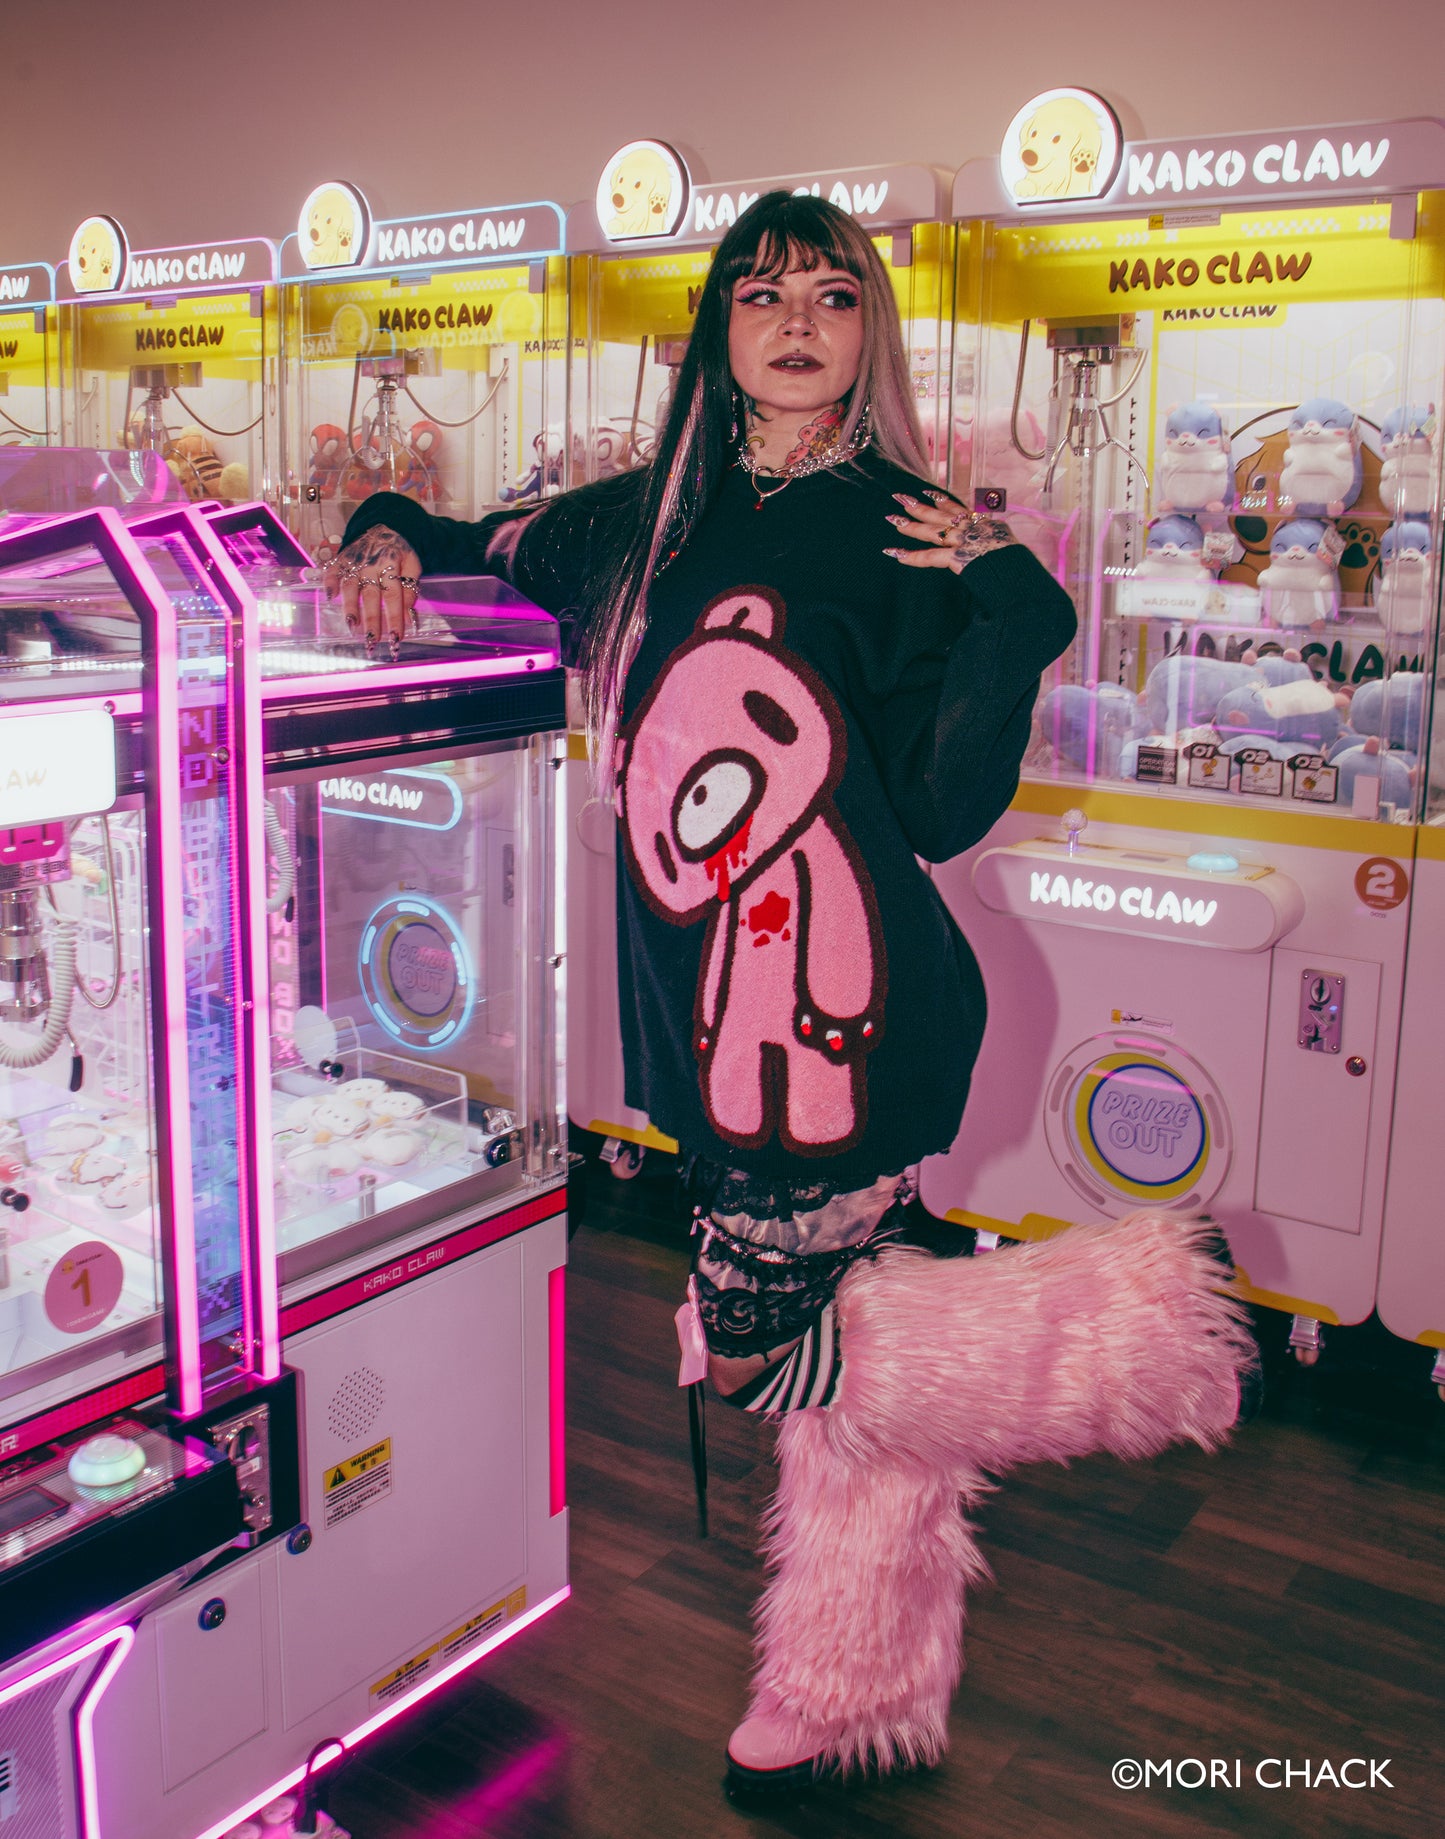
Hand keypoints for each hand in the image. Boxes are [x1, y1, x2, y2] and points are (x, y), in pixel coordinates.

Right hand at [321, 525, 422, 653]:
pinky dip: (329, 582)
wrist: (384, 523)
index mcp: (392, 566)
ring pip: (350, 586)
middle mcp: (371, 565)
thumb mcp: (413, 565)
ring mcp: (354, 561)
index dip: (395, 617)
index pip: (394, 596)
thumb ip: (410, 588)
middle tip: (372, 640)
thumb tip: (409, 615)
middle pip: (371, 595)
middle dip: (372, 619)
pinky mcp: (341, 558)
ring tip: (351, 625)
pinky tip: (329, 596)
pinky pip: (332, 571)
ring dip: (350, 606)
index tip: (396, 637)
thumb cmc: (400, 550)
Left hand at [885, 491, 1016, 573]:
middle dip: (920, 506)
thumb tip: (999, 544)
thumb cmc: (1017, 564)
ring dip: (911, 526)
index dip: (943, 501)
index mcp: (984, 524)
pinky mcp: (958, 557)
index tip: (929, 493)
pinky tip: (897, 554)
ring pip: (933, 531)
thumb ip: (999, 541)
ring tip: (893, 520)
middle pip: (941, 514)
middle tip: (901, 498)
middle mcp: (972, 528)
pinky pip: (931, 556)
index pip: (959, 509)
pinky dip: (913, 556)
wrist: (1020, 572)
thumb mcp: (1009, 545)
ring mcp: (964, 541)